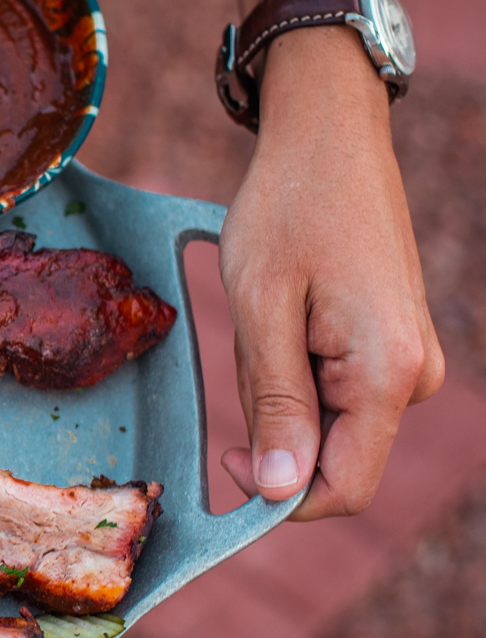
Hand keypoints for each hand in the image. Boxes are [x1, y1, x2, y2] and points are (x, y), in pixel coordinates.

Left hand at [216, 26, 443, 518]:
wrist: (329, 140)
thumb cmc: (287, 210)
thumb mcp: (261, 308)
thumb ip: (274, 402)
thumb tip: (280, 493)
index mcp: (388, 373)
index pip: (341, 489)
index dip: (278, 497)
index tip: (223, 463)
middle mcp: (415, 377)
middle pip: (334, 460)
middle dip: (274, 439)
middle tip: (239, 366)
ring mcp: (409, 363)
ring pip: (331, 427)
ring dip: (281, 402)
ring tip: (264, 328)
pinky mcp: (393, 349)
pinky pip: (339, 395)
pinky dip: (296, 379)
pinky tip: (281, 325)